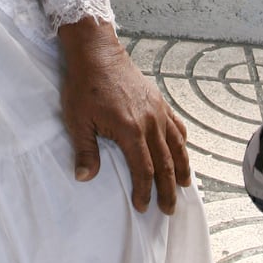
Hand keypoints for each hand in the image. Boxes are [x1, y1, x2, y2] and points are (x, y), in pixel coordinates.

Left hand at [58, 19, 190, 212]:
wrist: (97, 53)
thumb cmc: (84, 85)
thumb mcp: (78, 120)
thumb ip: (85, 150)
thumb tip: (84, 177)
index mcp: (130, 130)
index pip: (143, 169)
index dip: (145, 191)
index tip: (143, 207)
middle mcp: (150, 122)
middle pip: (165, 162)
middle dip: (168, 188)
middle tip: (170, 208)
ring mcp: (157, 111)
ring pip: (176, 145)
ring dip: (181, 167)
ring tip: (185, 185)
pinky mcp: (158, 101)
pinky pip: (176, 125)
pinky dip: (182, 141)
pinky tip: (183, 150)